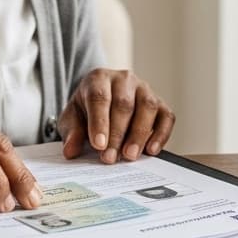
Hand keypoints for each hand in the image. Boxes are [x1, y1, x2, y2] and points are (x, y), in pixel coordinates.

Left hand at [58, 68, 175, 162]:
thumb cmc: (86, 110)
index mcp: (98, 78)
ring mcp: (144, 89)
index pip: (99, 97)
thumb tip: (71, 151)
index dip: (99, 122)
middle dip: (117, 134)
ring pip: (147, 107)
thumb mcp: (71, 119)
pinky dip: (161, 134)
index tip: (98, 145)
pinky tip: (151, 150)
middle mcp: (123, 79)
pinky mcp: (160, 102)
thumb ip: (71, 132)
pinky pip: (166, 116)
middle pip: (124, 105)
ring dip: (139, 134)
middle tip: (110, 158)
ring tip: (129, 156)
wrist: (101, 102)